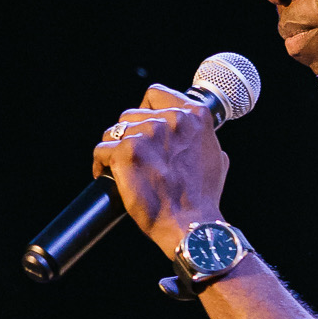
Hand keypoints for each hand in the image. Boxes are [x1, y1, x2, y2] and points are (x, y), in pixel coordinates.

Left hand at [91, 84, 229, 256]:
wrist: (191, 224)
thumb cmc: (202, 198)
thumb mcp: (216, 157)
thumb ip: (201, 137)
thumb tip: (192, 133)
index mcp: (195, 115)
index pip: (156, 94)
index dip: (146, 110)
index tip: (144, 126)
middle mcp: (171, 119)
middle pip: (131, 114)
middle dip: (130, 135)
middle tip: (134, 158)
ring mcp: (147, 133)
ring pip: (114, 131)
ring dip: (114, 148)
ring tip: (120, 168)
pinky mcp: (127, 152)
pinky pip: (101, 149)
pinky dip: (101, 164)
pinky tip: (107, 175)